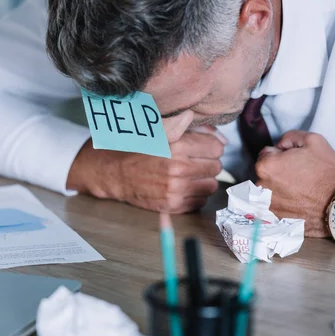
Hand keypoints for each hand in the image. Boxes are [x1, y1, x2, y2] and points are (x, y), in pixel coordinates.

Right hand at [67, 110, 225, 212]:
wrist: (114, 173)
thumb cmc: (136, 149)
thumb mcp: (160, 130)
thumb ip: (193, 130)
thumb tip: (220, 138)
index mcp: (178, 146)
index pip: (217, 148)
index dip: (209, 146)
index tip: (200, 148)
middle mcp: (179, 169)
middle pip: (216, 167)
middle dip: (207, 163)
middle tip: (192, 161)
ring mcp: (176, 189)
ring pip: (211, 185)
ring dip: (202, 180)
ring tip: (187, 175)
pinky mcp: (173, 205)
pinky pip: (200, 201)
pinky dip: (194, 195)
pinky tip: (181, 187)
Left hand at [255, 131, 334, 236]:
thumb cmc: (327, 173)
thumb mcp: (313, 140)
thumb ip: (290, 137)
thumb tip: (280, 145)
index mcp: (266, 166)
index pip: (267, 154)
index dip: (281, 155)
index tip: (295, 162)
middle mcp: (261, 186)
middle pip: (265, 173)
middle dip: (278, 171)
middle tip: (299, 176)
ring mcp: (266, 204)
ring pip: (269, 189)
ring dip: (279, 187)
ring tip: (300, 190)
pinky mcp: (274, 217)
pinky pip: (274, 205)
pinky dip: (282, 202)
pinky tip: (297, 201)